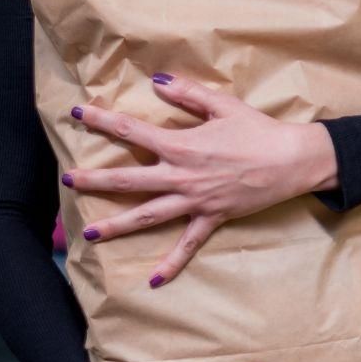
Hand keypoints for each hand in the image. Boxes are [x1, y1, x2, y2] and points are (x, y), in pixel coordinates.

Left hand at [65, 74, 340, 285]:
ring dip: (118, 225)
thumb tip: (157, 81)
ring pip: (148, 215)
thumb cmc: (259, 129)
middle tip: (68, 181)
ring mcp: (195, 200)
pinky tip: (153, 280)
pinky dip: (172, 263)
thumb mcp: (223, 105)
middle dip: (95, 180)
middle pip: (129, 179)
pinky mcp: (212, 217)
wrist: (292, 160)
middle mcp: (181, 175)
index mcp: (181, 145)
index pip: (132, 131)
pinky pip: (188, 244)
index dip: (102, 121)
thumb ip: (187, 94)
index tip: (78, 114)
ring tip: (91, 234)